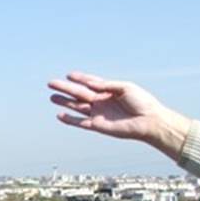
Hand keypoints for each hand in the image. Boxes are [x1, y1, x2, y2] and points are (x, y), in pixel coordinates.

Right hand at [48, 71, 191, 160]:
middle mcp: (100, 101)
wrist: (149, 121)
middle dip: (65, 88)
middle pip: (78, 94)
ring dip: (63, 102)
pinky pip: (80, 122)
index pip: (90, 83)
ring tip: (51, 97)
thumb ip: (107, 85)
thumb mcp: (125, 87)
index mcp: (108, 91)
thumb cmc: (141, 102)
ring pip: (76, 107)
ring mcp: (98, 113)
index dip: (79, 78)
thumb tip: (90, 84)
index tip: (69, 75)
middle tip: (50, 83)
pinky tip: (59, 116)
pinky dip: (69, 120)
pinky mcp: (97, 125)